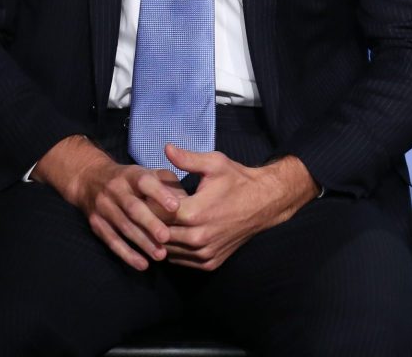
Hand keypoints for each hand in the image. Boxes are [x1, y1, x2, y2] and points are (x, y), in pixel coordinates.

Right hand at [33, 135, 185, 271]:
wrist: (91, 180)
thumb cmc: (133, 180)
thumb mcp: (149, 173)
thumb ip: (168, 185)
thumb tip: (188, 202)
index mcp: (131, 174)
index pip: (145, 182)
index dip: (160, 194)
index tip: (176, 206)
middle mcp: (115, 190)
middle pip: (133, 208)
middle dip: (150, 223)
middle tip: (167, 237)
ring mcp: (103, 207)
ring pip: (123, 227)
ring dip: (142, 242)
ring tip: (161, 255)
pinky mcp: (96, 224)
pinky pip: (111, 241)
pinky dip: (127, 254)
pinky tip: (142, 264)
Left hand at [162, 144, 320, 270]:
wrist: (265, 202)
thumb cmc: (237, 180)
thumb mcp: (214, 164)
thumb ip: (187, 159)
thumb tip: (166, 148)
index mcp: (194, 213)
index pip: (155, 214)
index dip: (149, 205)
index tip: (147, 196)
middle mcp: (197, 238)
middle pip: (158, 234)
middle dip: (152, 222)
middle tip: (150, 210)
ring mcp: (204, 253)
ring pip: (166, 250)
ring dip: (161, 237)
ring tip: (162, 221)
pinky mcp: (210, 262)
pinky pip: (180, 260)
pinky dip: (174, 249)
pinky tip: (177, 234)